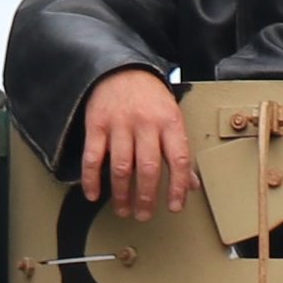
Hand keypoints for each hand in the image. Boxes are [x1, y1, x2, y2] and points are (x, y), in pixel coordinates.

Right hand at [74, 68, 194, 213]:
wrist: (121, 68)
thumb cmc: (149, 97)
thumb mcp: (172, 117)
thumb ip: (179, 150)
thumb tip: (190, 184)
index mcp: (169, 122)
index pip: (178, 159)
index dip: (178, 187)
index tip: (174, 207)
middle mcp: (146, 123)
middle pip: (148, 167)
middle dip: (146, 197)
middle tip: (144, 214)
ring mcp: (119, 124)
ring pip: (121, 167)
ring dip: (121, 194)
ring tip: (123, 210)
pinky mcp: (96, 124)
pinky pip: (93, 157)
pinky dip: (91, 179)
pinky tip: (93, 194)